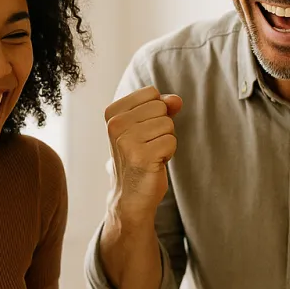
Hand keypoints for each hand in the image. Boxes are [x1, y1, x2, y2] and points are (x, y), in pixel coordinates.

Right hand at [105, 86, 182, 226]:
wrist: (130, 195)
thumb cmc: (140, 157)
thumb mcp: (147, 126)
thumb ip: (163, 107)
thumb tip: (176, 100)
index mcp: (112, 112)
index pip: (151, 93)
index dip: (156, 112)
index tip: (143, 131)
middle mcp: (115, 124)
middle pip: (161, 107)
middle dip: (162, 127)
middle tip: (147, 146)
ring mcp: (126, 140)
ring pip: (168, 124)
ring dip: (165, 141)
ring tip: (150, 155)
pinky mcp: (141, 156)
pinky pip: (171, 141)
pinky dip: (168, 153)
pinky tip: (153, 163)